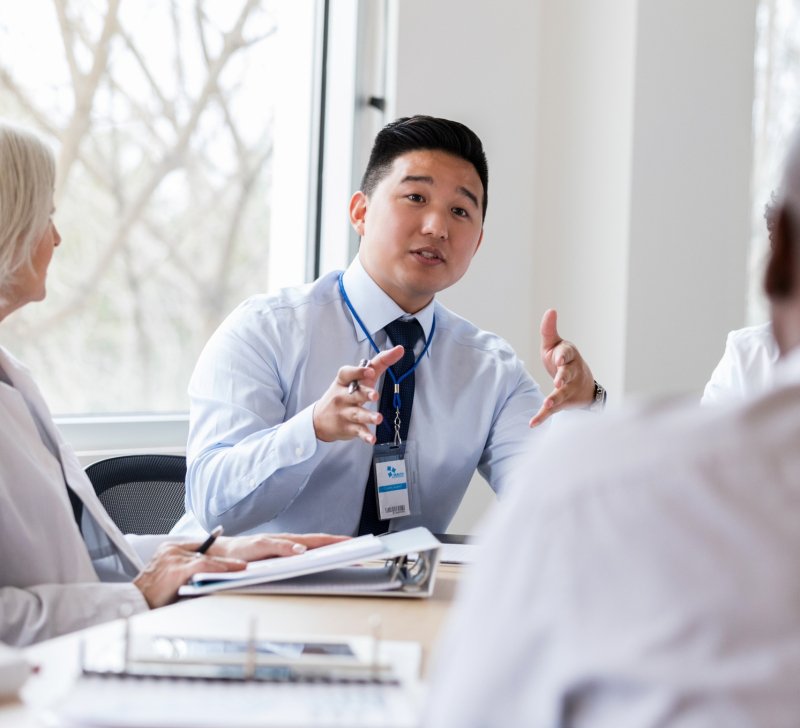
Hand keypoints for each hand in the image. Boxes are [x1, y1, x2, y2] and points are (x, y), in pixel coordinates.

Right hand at [133, 533, 350, 607]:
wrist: (140, 591)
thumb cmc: (183, 583)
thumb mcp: (222, 576)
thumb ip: (246, 571)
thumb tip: (276, 572)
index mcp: (241, 551)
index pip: (284, 542)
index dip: (313, 542)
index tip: (340, 543)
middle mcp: (230, 550)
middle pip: (277, 540)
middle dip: (310, 541)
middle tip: (338, 542)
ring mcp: (209, 558)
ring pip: (249, 549)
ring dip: (274, 549)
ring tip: (299, 553)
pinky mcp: (186, 570)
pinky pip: (211, 569)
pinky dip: (227, 568)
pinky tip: (243, 569)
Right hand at [133, 542, 246, 608]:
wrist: (131, 604)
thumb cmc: (150, 596)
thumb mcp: (168, 578)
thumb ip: (185, 571)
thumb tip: (209, 576)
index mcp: (168, 549)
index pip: (198, 546)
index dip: (216, 551)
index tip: (232, 555)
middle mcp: (171, 550)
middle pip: (205, 550)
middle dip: (224, 557)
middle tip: (243, 560)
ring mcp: (173, 558)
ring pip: (208, 558)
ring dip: (227, 564)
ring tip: (243, 567)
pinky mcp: (176, 569)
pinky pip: (204, 566)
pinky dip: (220, 568)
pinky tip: (231, 571)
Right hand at [313, 346, 403, 443]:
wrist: (319, 420)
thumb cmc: (343, 394)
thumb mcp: (357, 378)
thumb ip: (378, 364)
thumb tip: (399, 350)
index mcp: (343, 381)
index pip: (348, 373)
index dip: (358, 371)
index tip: (370, 370)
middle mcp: (342, 396)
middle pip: (355, 394)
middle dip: (365, 394)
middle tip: (375, 395)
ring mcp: (344, 413)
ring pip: (357, 414)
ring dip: (368, 416)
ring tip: (378, 418)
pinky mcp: (348, 428)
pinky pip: (358, 431)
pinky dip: (365, 436)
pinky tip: (371, 439)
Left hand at [530, 309, 594, 426]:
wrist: (582, 385)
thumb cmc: (563, 360)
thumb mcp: (556, 344)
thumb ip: (549, 330)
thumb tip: (550, 310)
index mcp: (569, 356)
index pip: (567, 354)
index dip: (563, 356)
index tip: (559, 358)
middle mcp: (571, 372)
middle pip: (567, 373)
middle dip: (563, 377)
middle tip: (558, 381)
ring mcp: (568, 389)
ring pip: (562, 393)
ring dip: (555, 398)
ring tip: (547, 403)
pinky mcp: (562, 402)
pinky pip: (553, 410)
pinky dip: (542, 416)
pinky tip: (532, 424)